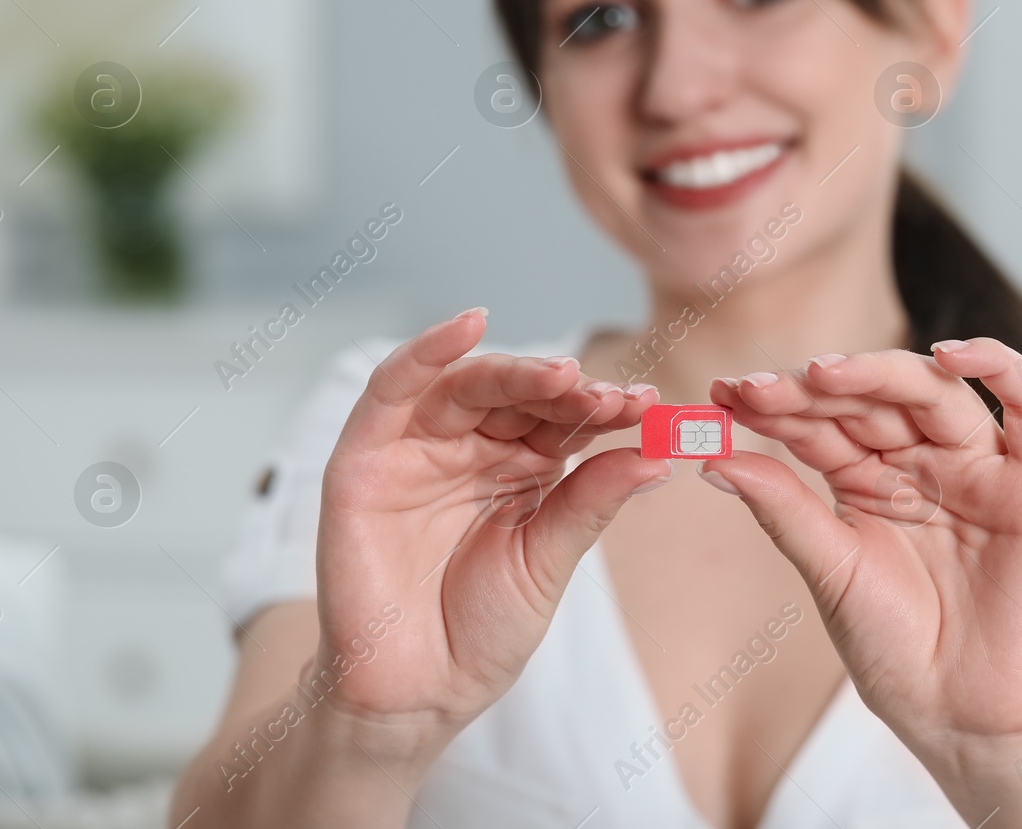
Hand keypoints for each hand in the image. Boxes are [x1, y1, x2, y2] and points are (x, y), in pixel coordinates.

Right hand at [311, 309, 667, 738]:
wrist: (417, 694)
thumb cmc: (479, 632)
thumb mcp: (548, 560)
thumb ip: (591, 502)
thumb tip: (658, 455)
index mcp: (518, 467)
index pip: (562, 418)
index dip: (603, 406)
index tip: (648, 404)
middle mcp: (468, 448)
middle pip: (518, 394)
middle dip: (566, 389)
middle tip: (609, 396)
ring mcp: (414, 449)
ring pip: (465, 384)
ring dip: (514, 371)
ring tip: (563, 374)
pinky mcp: (363, 460)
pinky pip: (390, 391)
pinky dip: (424, 352)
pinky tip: (467, 327)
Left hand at [703, 339, 1021, 750]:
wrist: (960, 714)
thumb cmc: (894, 648)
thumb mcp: (829, 571)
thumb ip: (783, 509)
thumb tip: (712, 457)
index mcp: (870, 477)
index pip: (823, 421)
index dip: (776, 405)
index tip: (722, 393)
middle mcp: (924, 460)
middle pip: (872, 398)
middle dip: (814, 389)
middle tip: (759, 387)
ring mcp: (980, 465)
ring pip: (934, 391)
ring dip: (879, 372)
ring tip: (823, 374)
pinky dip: (998, 365)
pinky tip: (949, 355)